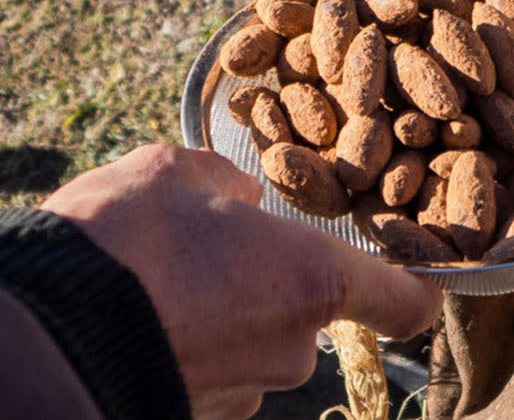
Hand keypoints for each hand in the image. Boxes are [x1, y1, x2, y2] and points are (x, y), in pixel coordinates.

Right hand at [40, 145, 441, 419]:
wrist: (41, 339)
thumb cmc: (121, 244)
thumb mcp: (171, 175)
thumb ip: (223, 181)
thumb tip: (238, 194)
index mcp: (314, 281)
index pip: (407, 303)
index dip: (415, 288)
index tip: (409, 274)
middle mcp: (294, 350)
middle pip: (311, 315)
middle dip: (273, 284)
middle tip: (217, 253)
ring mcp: (246, 395)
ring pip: (256, 346)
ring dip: (229, 317)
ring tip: (167, 285)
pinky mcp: (200, 419)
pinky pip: (214, 376)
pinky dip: (195, 349)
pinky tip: (148, 320)